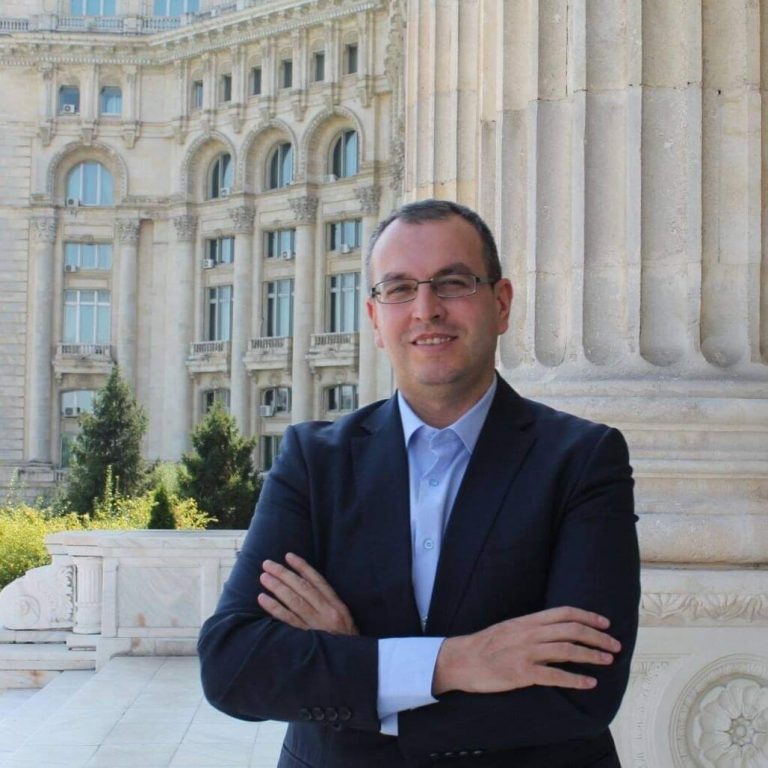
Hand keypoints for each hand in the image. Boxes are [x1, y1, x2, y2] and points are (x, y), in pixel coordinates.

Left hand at [258, 552, 358, 634]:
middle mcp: (327, 612)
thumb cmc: (345, 641)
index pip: (318, 581)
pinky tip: (263, 599)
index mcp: (337, 606)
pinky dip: (274, 607)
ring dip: (277, 587)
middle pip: (302, 588)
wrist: (351, 664)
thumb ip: (329, 603)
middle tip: (267, 564)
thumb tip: (306, 584)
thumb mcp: (344, 619)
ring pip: (293, 601)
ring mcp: (315, 625)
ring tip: (264, 577)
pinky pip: (287, 620)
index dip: (302, 567)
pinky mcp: (305, 638)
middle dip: (284, 573)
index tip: (288, 556)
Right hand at [432, 606, 620, 694]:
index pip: (564, 612)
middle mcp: (530, 633)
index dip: (588, 616)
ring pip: (567, 650)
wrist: (461, 659)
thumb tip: (555, 632)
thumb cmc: (484, 645)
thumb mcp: (509, 628)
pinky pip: (555, 676)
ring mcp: (526, 652)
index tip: (605, 623)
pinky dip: (575, 679)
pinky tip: (589, 683)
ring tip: (607, 661)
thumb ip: (531, 628)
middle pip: (571, 630)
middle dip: (597, 637)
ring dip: (591, 655)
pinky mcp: (522, 673)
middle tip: (615, 645)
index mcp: (527, 620)